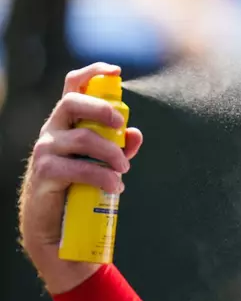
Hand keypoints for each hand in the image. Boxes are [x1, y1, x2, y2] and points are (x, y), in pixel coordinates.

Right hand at [19, 63, 143, 293]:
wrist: (58, 229)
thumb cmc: (81, 188)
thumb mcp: (106, 164)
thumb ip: (120, 147)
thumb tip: (136, 133)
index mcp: (68, 123)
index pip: (73, 86)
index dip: (93, 73)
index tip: (116, 71)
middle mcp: (53, 131)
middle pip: (72, 103)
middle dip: (102, 110)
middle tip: (121, 125)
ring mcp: (45, 151)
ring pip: (82, 139)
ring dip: (111, 153)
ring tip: (124, 172)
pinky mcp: (44, 174)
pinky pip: (77, 168)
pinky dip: (102, 176)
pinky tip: (115, 186)